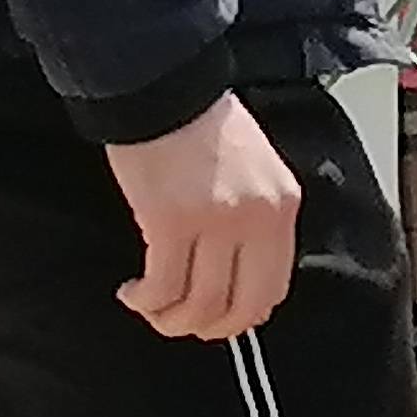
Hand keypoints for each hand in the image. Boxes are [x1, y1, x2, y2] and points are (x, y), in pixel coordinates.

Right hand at [107, 92, 301, 341]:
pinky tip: (134, 293)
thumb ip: (255, 219)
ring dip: (171, 319)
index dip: (243, 315)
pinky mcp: (171, 223)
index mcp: (282, 206)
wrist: (165, 88)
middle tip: (182, 324)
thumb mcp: (254, 171)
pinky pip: (164, 288)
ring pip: (200, 304)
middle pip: (240, 307)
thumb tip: (235, 272)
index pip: (274, 287)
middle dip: (209, 328)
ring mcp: (216, 223)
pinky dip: (147, 301)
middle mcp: (257, 219)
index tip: (219, 318)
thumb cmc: (201, 124)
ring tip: (150, 306)